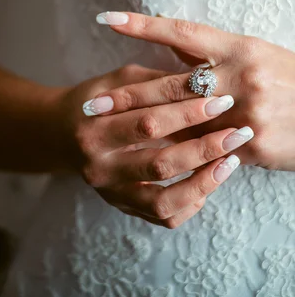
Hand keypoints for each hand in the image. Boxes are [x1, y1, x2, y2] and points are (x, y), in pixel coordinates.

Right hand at [56, 63, 248, 228]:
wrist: (59, 132)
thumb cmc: (94, 99)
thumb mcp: (117, 80)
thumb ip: (154, 83)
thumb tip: (201, 83)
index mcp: (95, 126)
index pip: (148, 119)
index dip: (188, 110)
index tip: (220, 99)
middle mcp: (99, 164)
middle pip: (159, 161)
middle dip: (204, 146)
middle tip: (236, 131)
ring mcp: (109, 191)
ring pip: (163, 200)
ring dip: (203, 181)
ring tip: (230, 161)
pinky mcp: (120, 205)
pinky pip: (162, 216)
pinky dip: (190, 202)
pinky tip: (208, 182)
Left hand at [96, 11, 294, 170]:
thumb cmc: (287, 76)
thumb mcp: (253, 52)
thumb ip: (211, 52)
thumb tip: (168, 46)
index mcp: (239, 47)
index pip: (183, 33)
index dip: (144, 25)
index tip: (108, 19)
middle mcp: (241, 76)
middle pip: (173, 85)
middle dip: (129, 95)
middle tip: (93, 102)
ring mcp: (246, 113)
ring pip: (184, 123)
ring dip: (144, 128)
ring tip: (107, 129)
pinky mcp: (252, 146)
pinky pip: (206, 151)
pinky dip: (178, 152)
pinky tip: (147, 158)